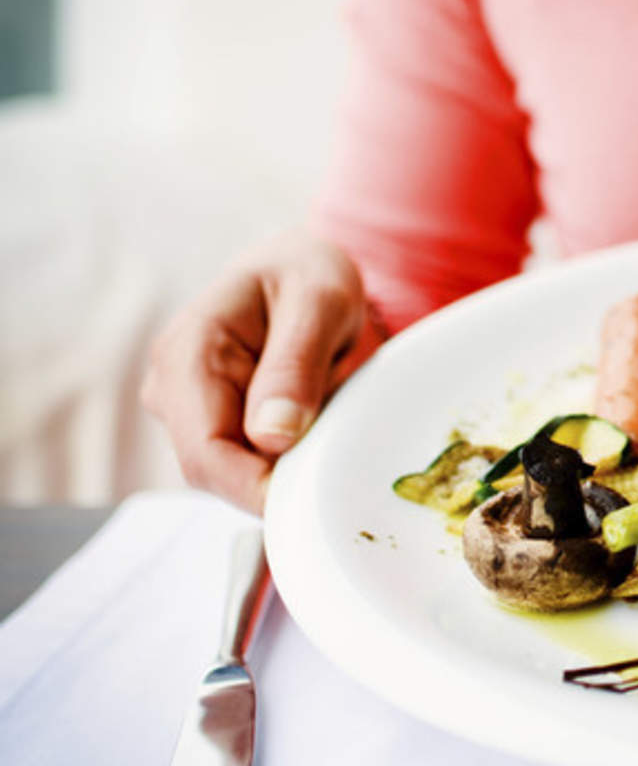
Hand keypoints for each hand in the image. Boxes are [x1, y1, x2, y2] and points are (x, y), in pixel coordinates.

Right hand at [142, 231, 382, 513]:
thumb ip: (295, 365)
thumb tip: (272, 438)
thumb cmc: (309, 274)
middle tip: (338, 463)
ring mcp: (185, 408)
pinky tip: (314, 431)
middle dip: (274, 480)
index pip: (206, 451)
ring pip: (230, 472)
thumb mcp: (320, 302)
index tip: (313, 499)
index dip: (256, 488)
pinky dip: (282, 460)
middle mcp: (171, 387)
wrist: (299, 266)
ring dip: (282, 467)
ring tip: (329, 424)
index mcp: (189, 354)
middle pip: (214, 471)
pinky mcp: (209, 421)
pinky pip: (244, 462)